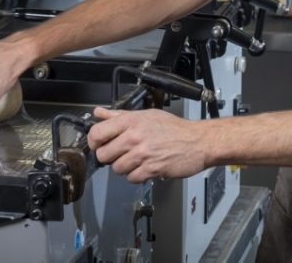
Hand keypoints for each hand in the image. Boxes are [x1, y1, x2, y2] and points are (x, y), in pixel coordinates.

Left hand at [88, 107, 208, 182]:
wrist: (197, 141)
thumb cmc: (172, 127)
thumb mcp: (145, 115)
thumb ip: (119, 116)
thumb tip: (98, 113)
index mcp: (131, 121)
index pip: (97, 133)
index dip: (94, 142)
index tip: (98, 145)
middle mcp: (134, 137)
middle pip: (103, 154)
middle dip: (109, 157)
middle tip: (120, 154)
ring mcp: (142, 154)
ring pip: (116, 168)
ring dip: (124, 167)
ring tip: (136, 160)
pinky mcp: (151, 169)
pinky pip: (131, 178)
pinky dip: (136, 175)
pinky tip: (145, 167)